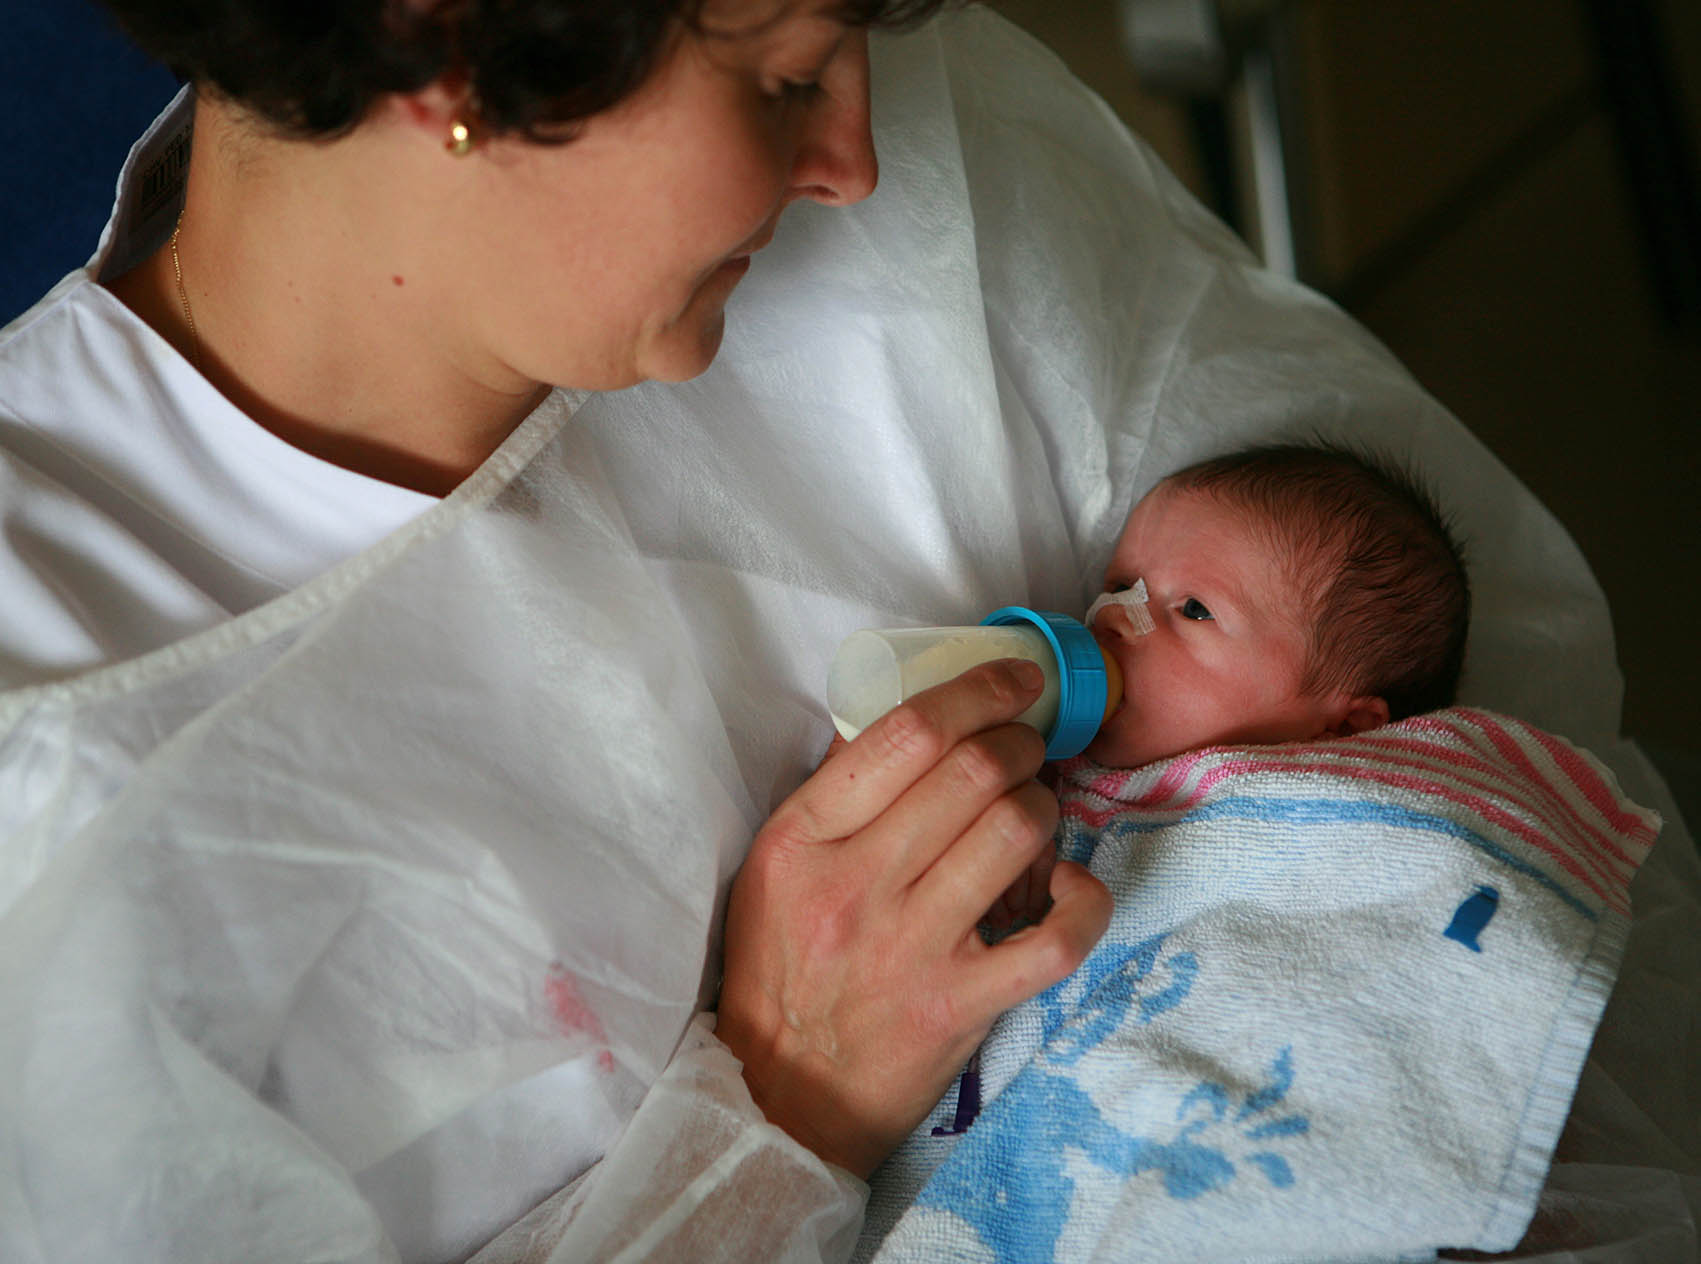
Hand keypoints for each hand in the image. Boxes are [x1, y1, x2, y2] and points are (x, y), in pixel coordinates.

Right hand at [716, 659, 1111, 1177]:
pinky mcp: (959, 1007)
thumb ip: (837, 793)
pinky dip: (1083, 900)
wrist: (782, 1096)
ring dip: (1043, 807)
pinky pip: (1057, 939)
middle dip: (1020, 743)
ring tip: (1033, 813)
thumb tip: (914, 711)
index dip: (977, 690)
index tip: (1014, 680)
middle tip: (1026, 748)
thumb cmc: (783, 967)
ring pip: (1016, 833)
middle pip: (973, 773)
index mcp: (801, 839)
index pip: (906, 734)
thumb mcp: (776, 869)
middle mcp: (853, 887)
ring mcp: (910, 949)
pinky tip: (1069, 887)